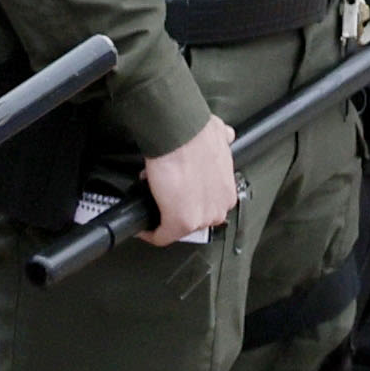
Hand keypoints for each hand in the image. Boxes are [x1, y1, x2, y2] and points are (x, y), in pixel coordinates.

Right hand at [134, 117, 240, 247]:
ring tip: (151, 203)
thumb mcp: (220, 137)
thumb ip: (222, 143)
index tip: (174, 195)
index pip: (207, 205)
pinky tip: (143, 227)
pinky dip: (150, 233)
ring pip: (180, 227)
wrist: (178, 134)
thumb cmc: (194, 133)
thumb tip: (223, 136)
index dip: (187, 199)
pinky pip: (162, 237)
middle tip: (161, 196)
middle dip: (175, 208)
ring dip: (164, 216)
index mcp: (226, 191)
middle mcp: (218, 206)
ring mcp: (202, 217)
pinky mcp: (181, 223)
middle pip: (194, 218)